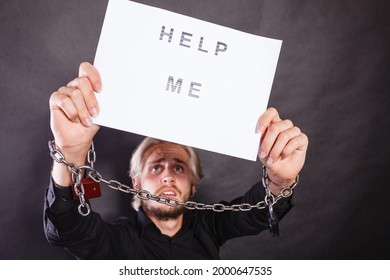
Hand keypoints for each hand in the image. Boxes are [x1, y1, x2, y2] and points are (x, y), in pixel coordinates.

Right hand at [49, 62, 101, 185]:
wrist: (78, 138)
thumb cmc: (91, 123)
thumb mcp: (102, 111)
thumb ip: (104, 99)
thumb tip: (117, 94)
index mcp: (87, 85)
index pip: (86, 69)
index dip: (93, 75)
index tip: (100, 89)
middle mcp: (74, 85)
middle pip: (82, 81)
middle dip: (91, 99)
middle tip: (95, 112)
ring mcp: (64, 91)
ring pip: (75, 94)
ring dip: (83, 110)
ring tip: (86, 121)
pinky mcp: (56, 99)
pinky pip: (64, 101)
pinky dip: (72, 112)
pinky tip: (75, 119)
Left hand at [256, 107, 307, 193]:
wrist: (279, 171)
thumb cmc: (268, 157)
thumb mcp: (260, 148)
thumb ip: (259, 139)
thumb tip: (256, 132)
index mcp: (273, 123)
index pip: (271, 112)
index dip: (264, 119)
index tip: (257, 130)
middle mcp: (285, 125)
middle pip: (276, 127)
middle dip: (267, 142)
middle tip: (263, 154)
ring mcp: (294, 131)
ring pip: (284, 136)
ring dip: (276, 150)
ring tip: (271, 160)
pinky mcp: (302, 139)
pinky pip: (294, 142)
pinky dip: (285, 152)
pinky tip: (281, 158)